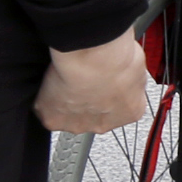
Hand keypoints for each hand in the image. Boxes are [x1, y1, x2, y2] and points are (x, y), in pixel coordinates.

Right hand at [37, 33, 152, 134]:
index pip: (118, 106)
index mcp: (131, 110)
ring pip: (69, 113)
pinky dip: (46, 95)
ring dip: (67, 97)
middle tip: (84, 74)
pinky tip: (54, 78)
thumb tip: (124, 67)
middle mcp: (104, 124)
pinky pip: (46, 108)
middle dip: (88, 96)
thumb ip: (129, 73)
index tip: (101, 77)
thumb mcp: (136, 61)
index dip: (107, 90)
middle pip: (93, 113)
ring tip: (69, 74)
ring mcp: (78, 124)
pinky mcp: (53, 120)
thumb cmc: (116, 57)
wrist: (92, 58)